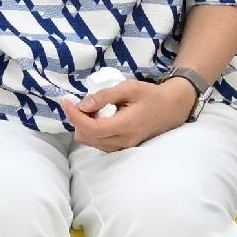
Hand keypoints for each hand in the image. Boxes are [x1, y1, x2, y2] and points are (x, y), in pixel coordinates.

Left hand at [60, 77, 195, 152]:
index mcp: (125, 126)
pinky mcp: (121, 148)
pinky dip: (92, 130)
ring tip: (92, 109)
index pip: (91, 128)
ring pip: (90, 142)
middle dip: (78, 120)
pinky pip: (98, 143)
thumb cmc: (151, 96)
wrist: (171, 109)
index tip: (66, 101)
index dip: (74, 115)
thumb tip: (83, 104)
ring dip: (84, 125)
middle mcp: (122, 141)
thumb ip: (105, 96)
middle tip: (82, 102)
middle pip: (87, 137)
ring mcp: (122, 147)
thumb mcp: (129, 88)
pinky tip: (99, 117)